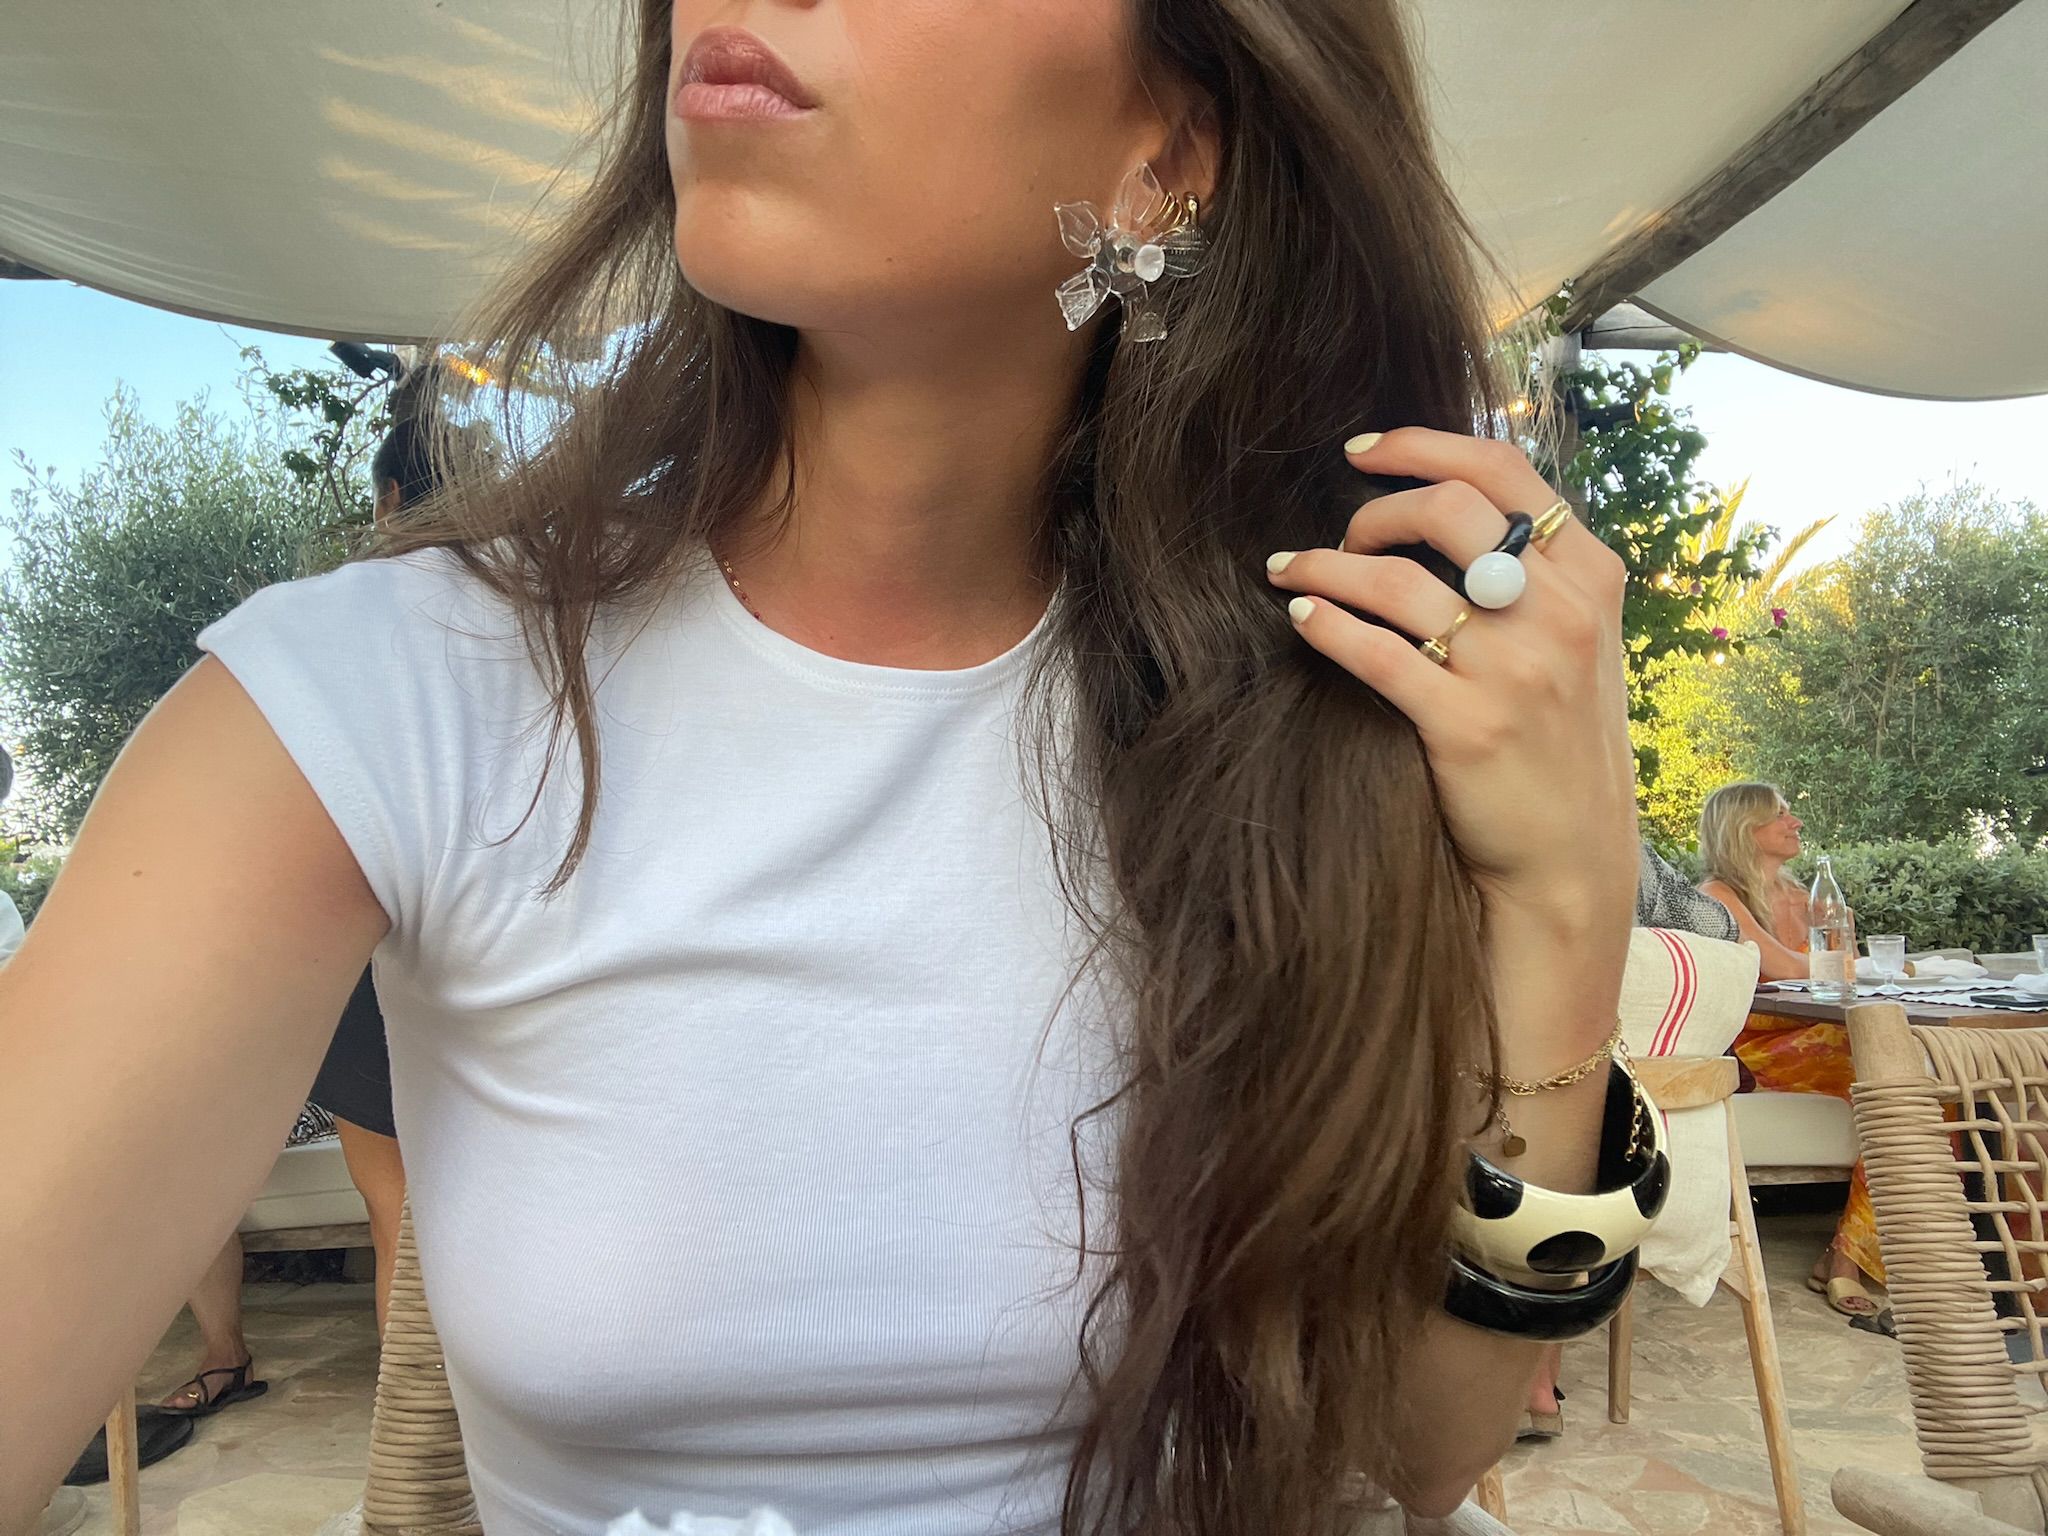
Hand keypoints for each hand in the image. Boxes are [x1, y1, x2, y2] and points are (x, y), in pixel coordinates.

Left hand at [1264, 428, 1637, 937]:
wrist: (1570, 856)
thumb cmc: (1562, 739)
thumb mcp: (1583, 642)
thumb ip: (1536, 572)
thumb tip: (1451, 500)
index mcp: (1592, 577)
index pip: (1503, 470)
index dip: (1421, 445)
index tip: (1363, 452)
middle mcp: (1562, 614)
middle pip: (1447, 509)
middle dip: (1375, 510)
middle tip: (1341, 534)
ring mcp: (1517, 671)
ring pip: (1398, 582)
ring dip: (1328, 565)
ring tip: (1290, 570)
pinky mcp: (1467, 726)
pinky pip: (1377, 653)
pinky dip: (1327, 624)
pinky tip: (1301, 617)